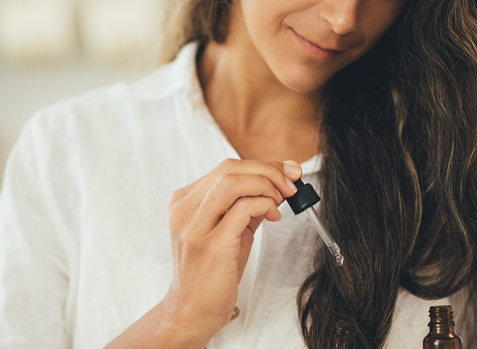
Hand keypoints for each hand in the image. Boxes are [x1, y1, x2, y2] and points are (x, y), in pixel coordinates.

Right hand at [163, 159, 301, 339]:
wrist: (191, 311)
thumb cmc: (209, 273)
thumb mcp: (229, 232)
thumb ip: (247, 206)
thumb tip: (278, 183)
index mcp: (185, 202)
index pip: (226, 169)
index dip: (262, 165)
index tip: (287, 172)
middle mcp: (184, 209)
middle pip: (229, 169)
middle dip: (268, 171)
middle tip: (291, 184)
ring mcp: (195, 225)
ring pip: (232, 181)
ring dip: (266, 184)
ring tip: (282, 199)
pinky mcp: (211, 243)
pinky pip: (242, 208)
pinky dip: (264, 204)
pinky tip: (273, 214)